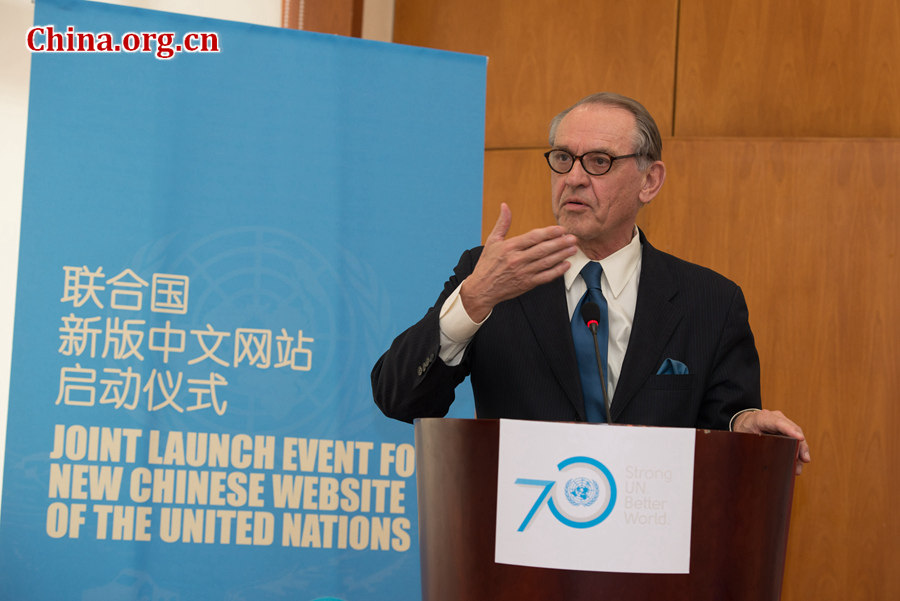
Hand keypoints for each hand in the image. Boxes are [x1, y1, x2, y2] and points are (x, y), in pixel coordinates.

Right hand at [459, 203, 577, 321]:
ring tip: (573, 249)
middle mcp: (516, 259)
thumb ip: (502, 223)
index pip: (533, 237)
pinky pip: (545, 277)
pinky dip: (557, 271)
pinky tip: (566, 264)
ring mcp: (523, 273)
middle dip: (560, 243)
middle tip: (573, 238)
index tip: (561, 229)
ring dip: (562, 255)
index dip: (549, 232)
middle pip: (543, 249)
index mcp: (509, 247)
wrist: (482, 289)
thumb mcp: (492, 241)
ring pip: (546, 262)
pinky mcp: (526, 284)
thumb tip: (505, 206)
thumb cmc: (487, 264)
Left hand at [733, 409, 810, 474]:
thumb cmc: (744, 428)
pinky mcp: (786, 429)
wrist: (745, 421)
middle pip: (793, 429)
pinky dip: (798, 451)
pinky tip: (798, 463)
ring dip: (801, 451)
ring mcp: (783, 422)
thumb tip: (761, 461)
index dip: (790, 430)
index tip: (800, 438)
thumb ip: (752, 444)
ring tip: (798, 468)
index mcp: (763, 418)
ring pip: (797, 435)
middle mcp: (776, 417)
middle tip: (804, 460)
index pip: (778, 423)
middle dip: (800, 445)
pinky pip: (795, 439)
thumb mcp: (743, 435)